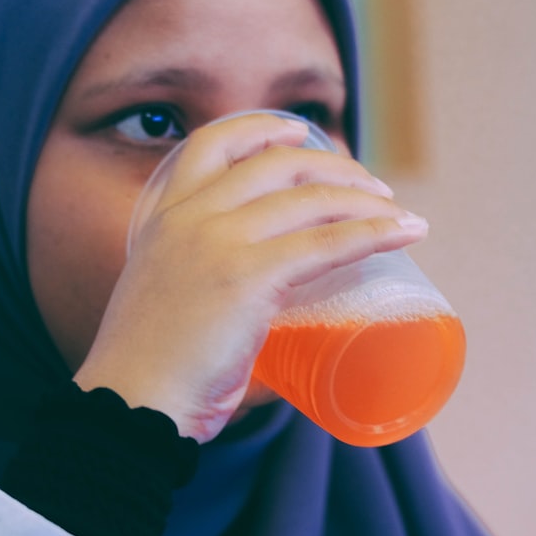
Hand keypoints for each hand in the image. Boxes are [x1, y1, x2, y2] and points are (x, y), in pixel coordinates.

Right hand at [73, 113, 427, 441]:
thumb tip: (272, 330)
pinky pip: (326, 243)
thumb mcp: (166, 303)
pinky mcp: (247, 277)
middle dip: (334, 166)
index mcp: (162, 218)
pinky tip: (405, 231)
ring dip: (365, 198)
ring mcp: (217, 242)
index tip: (298, 132)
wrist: (129, 406)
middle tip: (371, 186)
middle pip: (276, 164)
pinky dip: (374, 233)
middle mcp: (189, 218)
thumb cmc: (149, 373)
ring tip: (398, 212)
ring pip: (309, 199)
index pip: (210, 144)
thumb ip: (207, 293)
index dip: (259, 129)